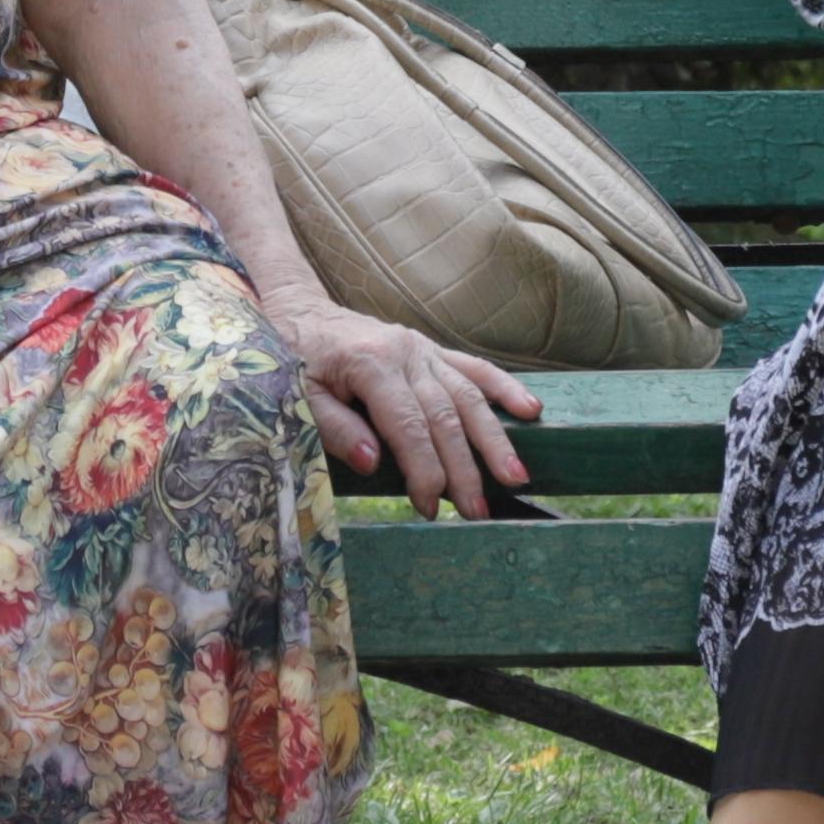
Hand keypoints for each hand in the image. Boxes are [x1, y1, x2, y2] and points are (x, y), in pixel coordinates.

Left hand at [275, 296, 544, 516]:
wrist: (297, 311)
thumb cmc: (292, 359)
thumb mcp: (297, 396)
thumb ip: (334, 428)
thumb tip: (373, 462)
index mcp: (371, 364)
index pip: (408, 426)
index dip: (424, 470)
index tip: (431, 506)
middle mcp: (405, 354)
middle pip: (446, 416)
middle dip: (466, 467)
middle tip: (480, 511)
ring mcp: (422, 350)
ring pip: (469, 395)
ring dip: (494, 438)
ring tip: (516, 476)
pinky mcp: (430, 349)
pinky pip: (474, 368)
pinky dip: (504, 388)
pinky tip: (530, 410)